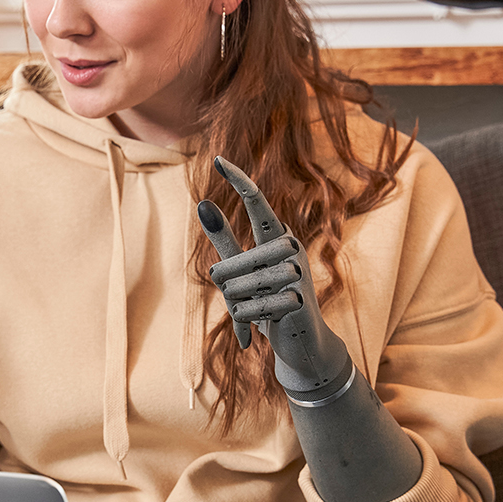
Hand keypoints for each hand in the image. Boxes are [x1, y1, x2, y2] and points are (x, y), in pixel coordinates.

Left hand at [197, 157, 354, 401]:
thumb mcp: (241, 269)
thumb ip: (224, 238)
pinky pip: (255, 306)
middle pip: (240, 257)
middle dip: (227, 280)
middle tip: (231, 294)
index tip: (218, 159)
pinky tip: (254, 328)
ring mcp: (299, 272)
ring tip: (247, 310)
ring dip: (237, 302)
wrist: (300, 341)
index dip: (238, 181)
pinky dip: (246, 319)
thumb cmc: (267, 299)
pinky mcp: (299, 299)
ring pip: (245, 283)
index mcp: (276, 235)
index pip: (256, 202)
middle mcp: (291, 247)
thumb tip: (202, 203)